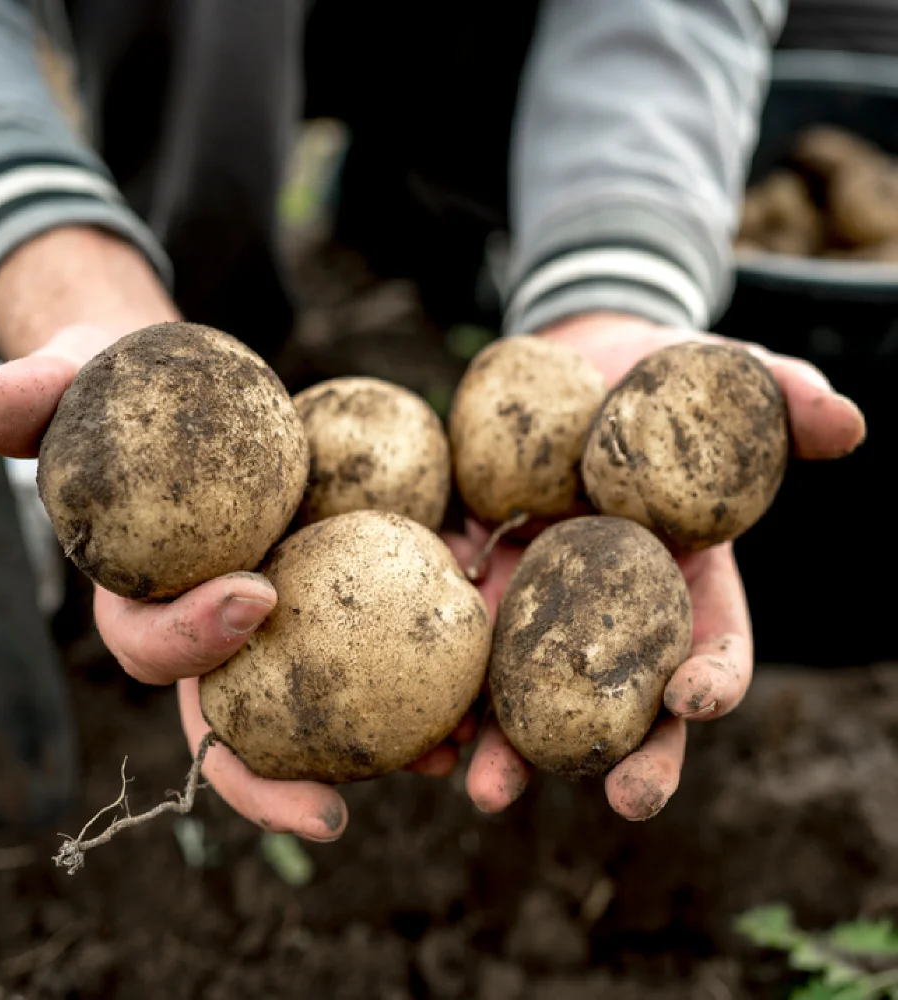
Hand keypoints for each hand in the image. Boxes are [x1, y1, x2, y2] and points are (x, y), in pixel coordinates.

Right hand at [0, 322, 482, 840]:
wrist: (189, 388)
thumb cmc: (126, 390)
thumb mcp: (76, 377)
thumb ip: (31, 399)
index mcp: (142, 597)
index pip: (150, 645)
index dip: (190, 638)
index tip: (255, 594)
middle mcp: (208, 631)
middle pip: (232, 721)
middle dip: (274, 773)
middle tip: (332, 805)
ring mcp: (274, 625)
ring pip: (311, 707)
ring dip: (372, 749)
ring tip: (439, 762)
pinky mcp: (330, 598)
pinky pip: (373, 648)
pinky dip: (419, 677)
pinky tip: (473, 688)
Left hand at [443, 312, 866, 820]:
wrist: (570, 362)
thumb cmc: (660, 374)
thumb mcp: (725, 373)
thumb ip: (784, 398)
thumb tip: (850, 422)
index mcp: (686, 579)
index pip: (715, 644)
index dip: (713, 676)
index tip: (695, 699)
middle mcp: (616, 615)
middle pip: (629, 705)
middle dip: (630, 757)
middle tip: (619, 798)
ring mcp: (545, 609)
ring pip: (535, 698)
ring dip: (514, 751)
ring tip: (486, 788)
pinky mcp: (483, 584)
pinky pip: (462, 644)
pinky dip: (445, 690)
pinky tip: (423, 727)